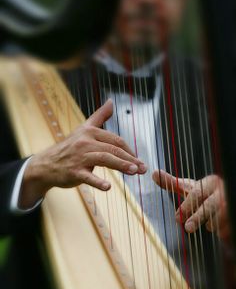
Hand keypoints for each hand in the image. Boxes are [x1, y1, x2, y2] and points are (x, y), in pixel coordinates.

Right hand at [20, 99, 146, 207]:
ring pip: (105, 159)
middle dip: (130, 159)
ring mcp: (79, 157)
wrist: (47, 164)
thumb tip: (111, 101)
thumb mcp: (84, 128)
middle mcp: (85, 142)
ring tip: (134, 172)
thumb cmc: (69, 147)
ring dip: (121, 165)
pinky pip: (88, 177)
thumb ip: (99, 116)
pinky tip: (107, 187)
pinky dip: (98, 182)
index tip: (139, 160)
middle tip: (143, 168)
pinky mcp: (74, 172)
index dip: (130, 150)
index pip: (115, 140)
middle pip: (113, 149)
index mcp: (90, 132)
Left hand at [152, 169, 228, 236]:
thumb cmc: (204, 193)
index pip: (196, 193)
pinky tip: (220, 231)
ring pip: (219, 217)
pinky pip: (227, 226)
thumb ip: (172, 183)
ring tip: (208, 225)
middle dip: (197, 218)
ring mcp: (229, 203)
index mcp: (210, 182)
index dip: (186, 206)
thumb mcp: (189, 187)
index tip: (177, 218)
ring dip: (211, 224)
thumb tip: (153, 173)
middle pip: (208, 206)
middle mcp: (221, 191)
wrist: (226, 197)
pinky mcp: (233, 213)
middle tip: (187, 228)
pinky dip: (222, 231)